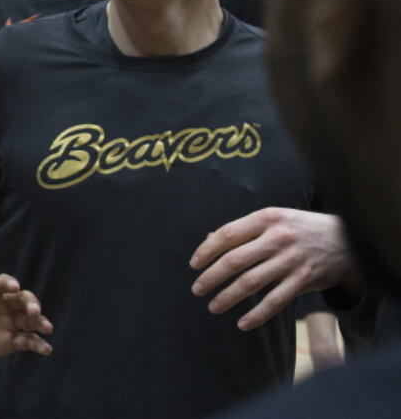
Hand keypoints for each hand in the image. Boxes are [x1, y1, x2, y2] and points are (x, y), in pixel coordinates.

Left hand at [0, 273, 51, 359]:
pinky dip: (38, 344)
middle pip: (21, 299)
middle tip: (34, 311)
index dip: (8, 283)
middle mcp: (2, 303)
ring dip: (40, 322)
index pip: (0, 283)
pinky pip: (27, 341)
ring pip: (28, 320)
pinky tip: (46, 349)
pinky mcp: (9, 341)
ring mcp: (7, 322)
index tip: (14, 286)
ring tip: (47, 328)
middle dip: (30, 303)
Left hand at [189, 208, 354, 329]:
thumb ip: (245, 230)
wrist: (347, 239)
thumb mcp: (274, 219)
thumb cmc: (300, 229)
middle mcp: (278, 238)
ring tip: (213, 307)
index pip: (227, 234)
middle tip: (197, 289)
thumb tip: (209, 241)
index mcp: (266, 218)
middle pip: (234, 260)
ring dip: (228, 297)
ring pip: (251, 283)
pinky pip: (275, 301)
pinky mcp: (304, 280)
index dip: (206, 251)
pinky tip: (242, 323)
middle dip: (211, 277)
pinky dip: (256, 314)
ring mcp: (291, 260)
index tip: (194, 265)